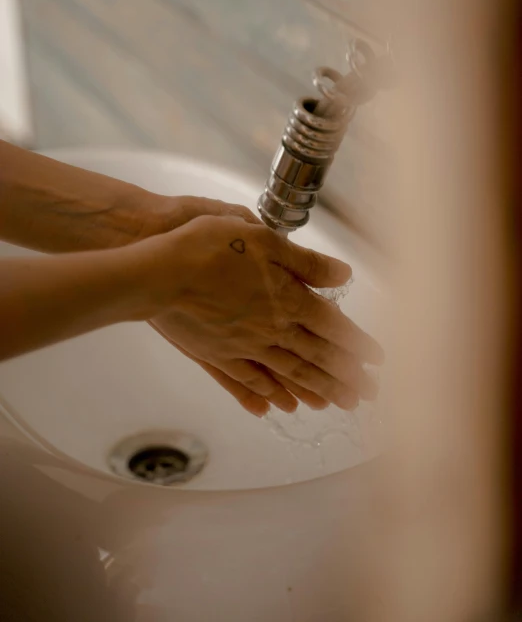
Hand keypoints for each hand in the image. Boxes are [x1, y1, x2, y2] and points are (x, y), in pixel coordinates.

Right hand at [136, 215, 382, 416]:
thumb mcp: (264, 241)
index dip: (358, 344)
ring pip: (289, 374)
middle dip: (347, 376)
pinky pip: (250, 380)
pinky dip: (269, 394)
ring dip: (318, 390)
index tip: (378, 359)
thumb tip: (342, 275)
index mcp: (287, 300)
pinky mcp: (218, 354)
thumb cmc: (209, 248)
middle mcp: (270, 330)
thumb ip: (306, 263)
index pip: (333, 328)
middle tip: (370, 394)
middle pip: (317, 358)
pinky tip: (279, 405)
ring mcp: (244, 347)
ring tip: (339, 405)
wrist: (160, 272)